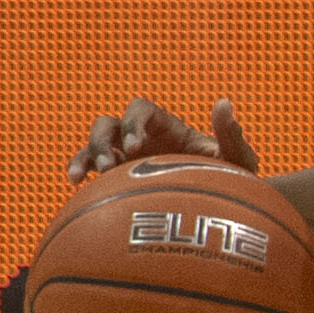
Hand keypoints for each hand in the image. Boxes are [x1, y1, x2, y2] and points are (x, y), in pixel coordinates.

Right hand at [68, 96, 260, 186]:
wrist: (220, 209)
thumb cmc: (230, 181)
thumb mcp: (238, 161)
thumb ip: (232, 136)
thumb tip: (224, 103)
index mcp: (166, 127)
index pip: (141, 110)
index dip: (134, 123)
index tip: (136, 147)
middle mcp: (141, 137)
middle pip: (109, 124)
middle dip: (105, 140)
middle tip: (112, 166)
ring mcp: (125, 156)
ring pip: (94, 143)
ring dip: (90, 154)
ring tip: (91, 176)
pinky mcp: (116, 176)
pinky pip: (89, 167)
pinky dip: (79, 168)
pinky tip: (75, 184)